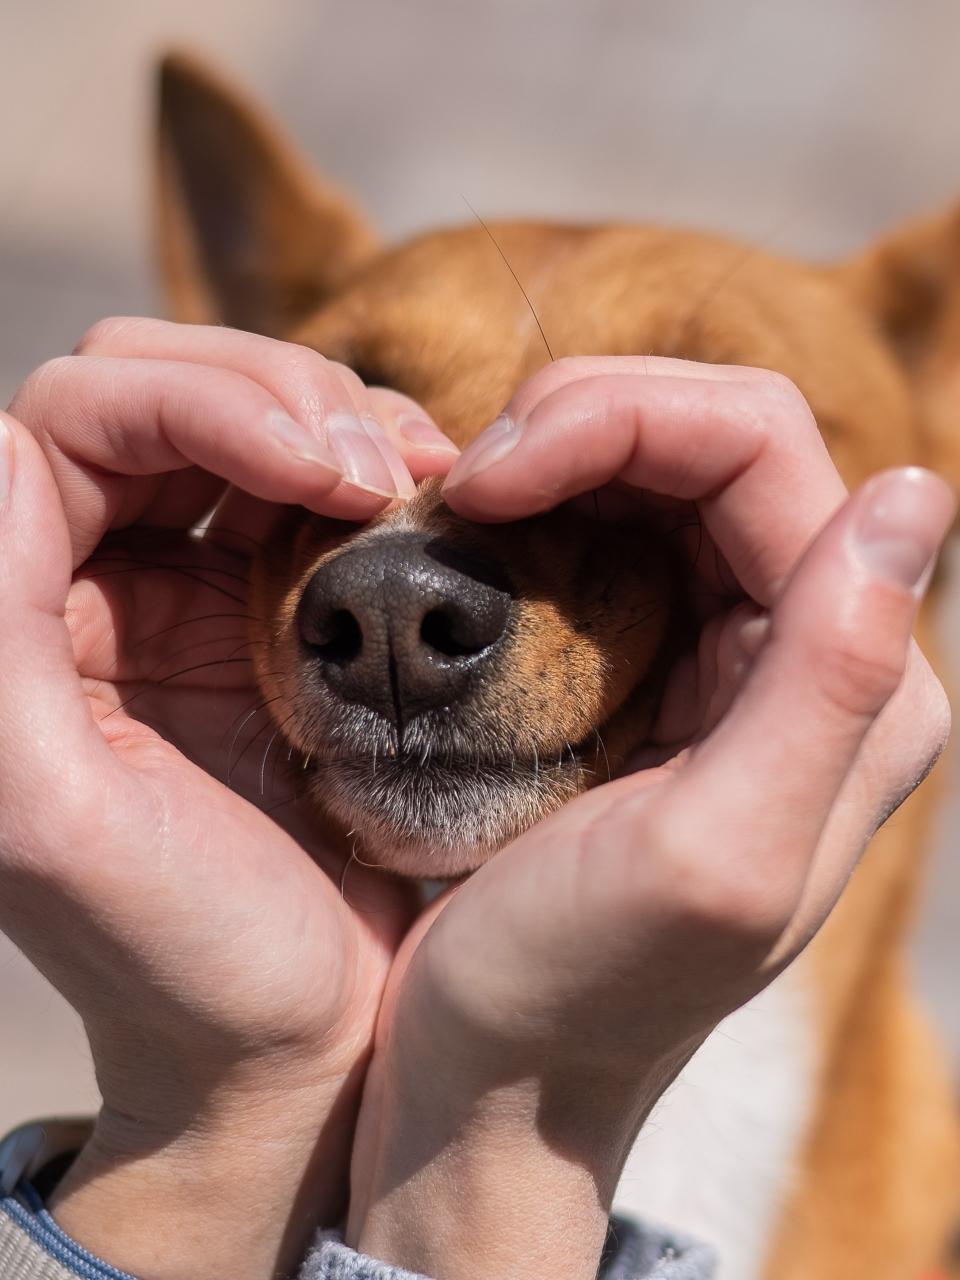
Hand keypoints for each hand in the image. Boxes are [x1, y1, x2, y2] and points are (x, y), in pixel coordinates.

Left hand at [0, 318, 457, 1279]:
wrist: (300, 1045)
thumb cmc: (178, 958)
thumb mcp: (48, 817)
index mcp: (23, 616)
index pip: (83, 419)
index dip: (205, 405)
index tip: (330, 473)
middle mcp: (99, 583)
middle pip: (163, 388)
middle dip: (278, 397)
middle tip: (381, 470)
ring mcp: (198, 594)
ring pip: (248, 420)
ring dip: (337, 422)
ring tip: (423, 484)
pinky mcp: (285, 619)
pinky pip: (323, 492)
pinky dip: (380, 474)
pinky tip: (433, 510)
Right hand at [347, 358, 953, 1279]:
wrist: (496, 1082)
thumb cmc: (576, 989)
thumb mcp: (712, 854)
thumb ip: (831, 677)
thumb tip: (917, 488)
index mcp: (854, 686)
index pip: (756, 450)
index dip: (618, 421)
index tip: (486, 482)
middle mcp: (809, 653)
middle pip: (712, 439)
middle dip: (580, 423)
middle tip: (463, 482)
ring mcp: (728, 657)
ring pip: (656, 473)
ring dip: (553, 457)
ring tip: (456, 507)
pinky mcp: (649, 673)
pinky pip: (608, 536)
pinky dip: (538, 509)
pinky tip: (473, 542)